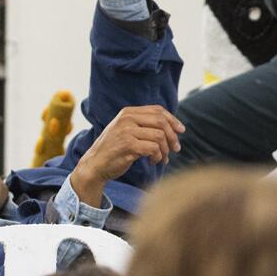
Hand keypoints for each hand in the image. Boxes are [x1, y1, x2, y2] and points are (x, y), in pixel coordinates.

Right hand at [70, 104, 184, 207]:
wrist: (95, 165)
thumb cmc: (114, 149)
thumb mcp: (127, 131)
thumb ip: (144, 125)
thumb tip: (173, 127)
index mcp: (128, 112)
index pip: (157, 110)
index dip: (172, 120)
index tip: (181, 130)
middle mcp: (127, 118)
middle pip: (161, 121)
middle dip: (172, 136)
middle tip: (176, 149)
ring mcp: (126, 131)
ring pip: (159, 136)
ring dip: (165, 150)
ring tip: (162, 159)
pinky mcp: (127, 145)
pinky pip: (153, 148)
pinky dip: (157, 156)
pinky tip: (153, 162)